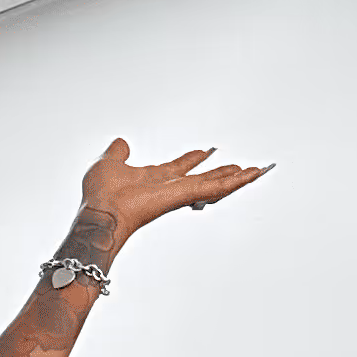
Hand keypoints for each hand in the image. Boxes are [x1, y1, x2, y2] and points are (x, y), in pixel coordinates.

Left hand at [76, 137, 269, 245]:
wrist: (99, 213)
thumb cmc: (98, 197)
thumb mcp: (108, 163)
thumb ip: (117, 153)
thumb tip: (121, 143)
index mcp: (152, 180)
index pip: (179, 169)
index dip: (193, 160)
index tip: (207, 152)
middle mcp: (168, 189)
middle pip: (202, 179)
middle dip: (222, 173)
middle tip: (242, 168)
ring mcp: (177, 195)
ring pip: (214, 185)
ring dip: (237, 179)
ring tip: (257, 171)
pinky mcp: (183, 197)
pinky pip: (214, 188)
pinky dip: (234, 182)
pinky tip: (251, 176)